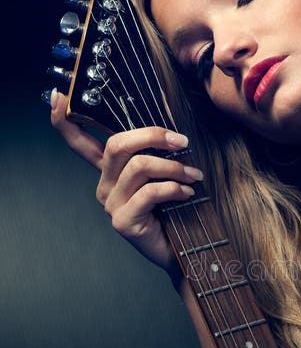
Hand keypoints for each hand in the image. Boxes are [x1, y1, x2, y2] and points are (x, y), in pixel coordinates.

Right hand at [50, 89, 203, 276]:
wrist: (185, 250)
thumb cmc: (176, 208)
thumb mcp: (164, 174)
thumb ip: (157, 150)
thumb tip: (168, 118)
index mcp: (109, 171)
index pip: (79, 142)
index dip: (65, 120)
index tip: (59, 97)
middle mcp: (105, 185)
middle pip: (117, 145)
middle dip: (153, 136)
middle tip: (183, 142)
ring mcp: (111, 204)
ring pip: (139, 167)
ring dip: (173, 167)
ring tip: (194, 175)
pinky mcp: (123, 221)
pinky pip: (149, 193)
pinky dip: (173, 188)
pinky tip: (188, 193)